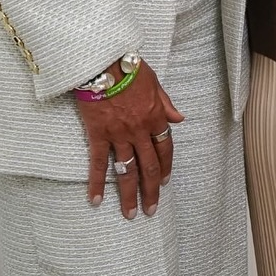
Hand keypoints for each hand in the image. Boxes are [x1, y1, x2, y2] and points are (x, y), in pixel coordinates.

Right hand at [76, 58, 183, 219]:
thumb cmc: (130, 68)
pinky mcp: (98, 135)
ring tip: (130, 213)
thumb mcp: (156, 83)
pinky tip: (96, 200)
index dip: (165, 168)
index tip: (164, 183)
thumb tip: (179, 119)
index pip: (165, 149)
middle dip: (151, 190)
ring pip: (127, 171)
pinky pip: (99, 164)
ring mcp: (119, 135)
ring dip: (129, 194)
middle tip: (151, 209)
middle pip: (149, 166)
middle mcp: (140, 130)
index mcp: (156, 117)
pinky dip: (97, 183)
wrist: (104, 62)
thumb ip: (167, 104)